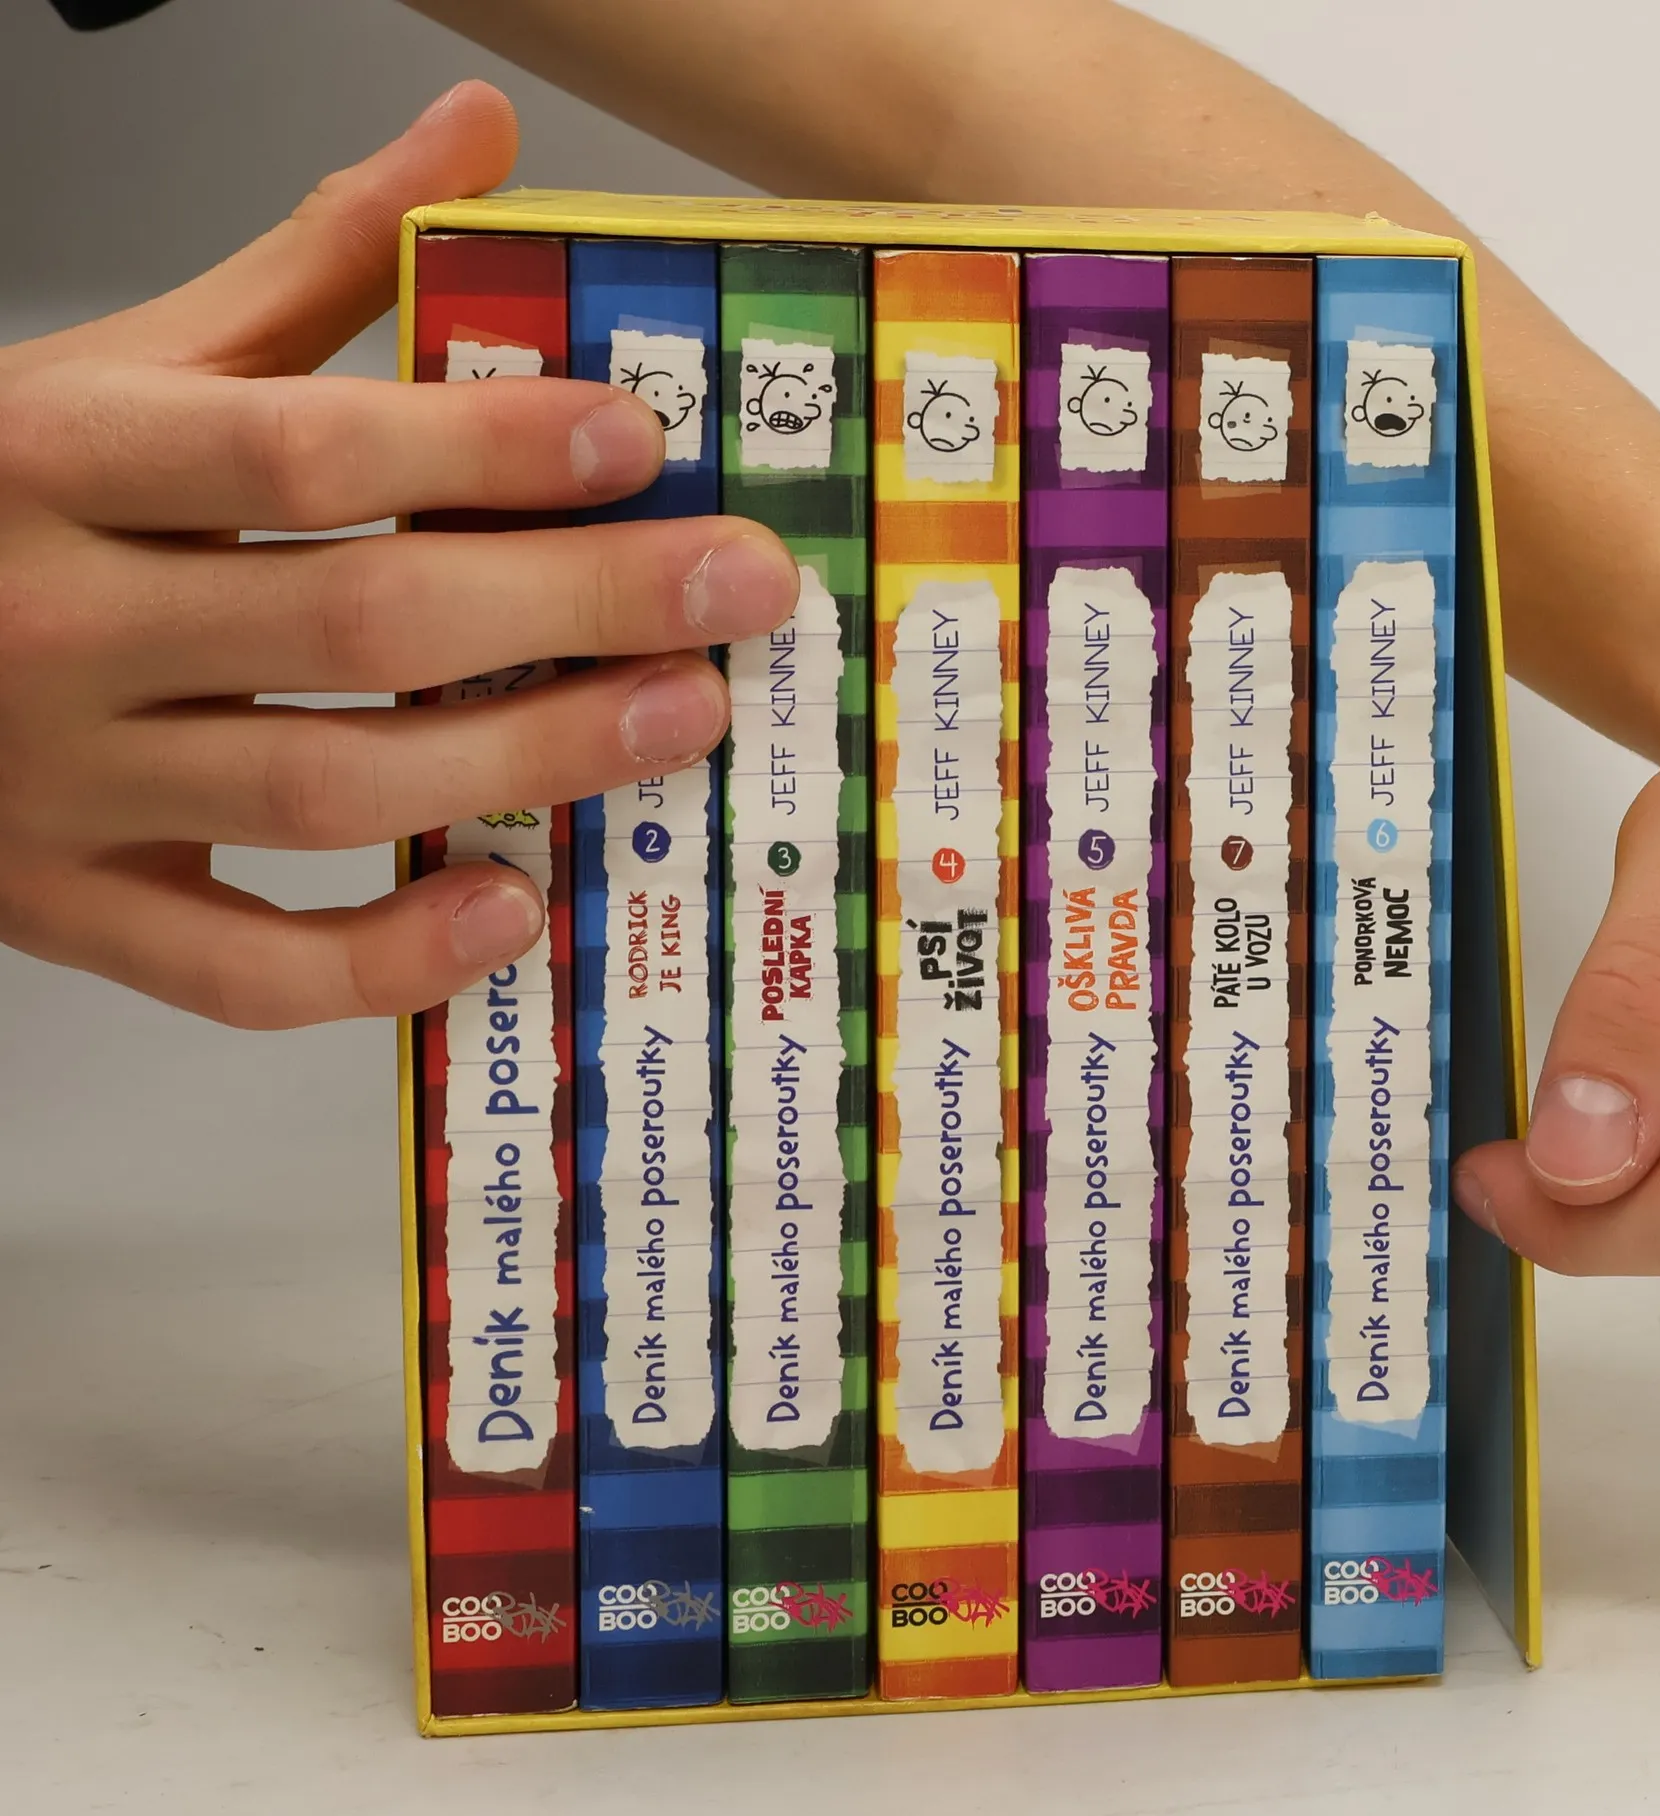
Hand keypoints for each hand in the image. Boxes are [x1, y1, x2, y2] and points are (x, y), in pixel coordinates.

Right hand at [0, 80, 797, 1027]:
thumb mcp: (128, 366)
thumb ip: (309, 269)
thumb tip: (473, 140)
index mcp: (64, 456)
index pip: (300, 450)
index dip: (482, 446)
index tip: (638, 441)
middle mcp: (61, 624)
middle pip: (354, 623)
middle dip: (573, 607)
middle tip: (733, 592)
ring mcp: (63, 788)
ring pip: (323, 792)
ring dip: (524, 763)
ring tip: (680, 721)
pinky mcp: (72, 910)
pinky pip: (241, 971)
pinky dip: (384, 961)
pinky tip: (509, 910)